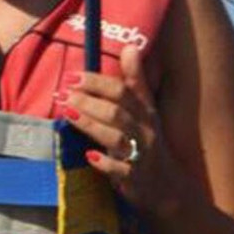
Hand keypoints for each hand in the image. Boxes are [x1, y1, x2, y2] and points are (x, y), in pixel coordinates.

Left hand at [56, 45, 183, 217]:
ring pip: (117, 137)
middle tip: (65, 91)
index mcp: (145, 111)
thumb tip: (130, 46)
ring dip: (91, 124)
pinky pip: (120, 170)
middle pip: (118, 111)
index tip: (74, 75)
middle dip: (91, 100)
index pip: (124, 91)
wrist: (168, 187)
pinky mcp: (134, 179)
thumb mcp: (146, 110)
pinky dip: (105, 163)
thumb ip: (136, 80)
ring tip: (68, 112)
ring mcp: (140, 155)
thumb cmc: (148, 140)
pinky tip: (89, 156)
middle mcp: (144, 130)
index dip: (99, 82)